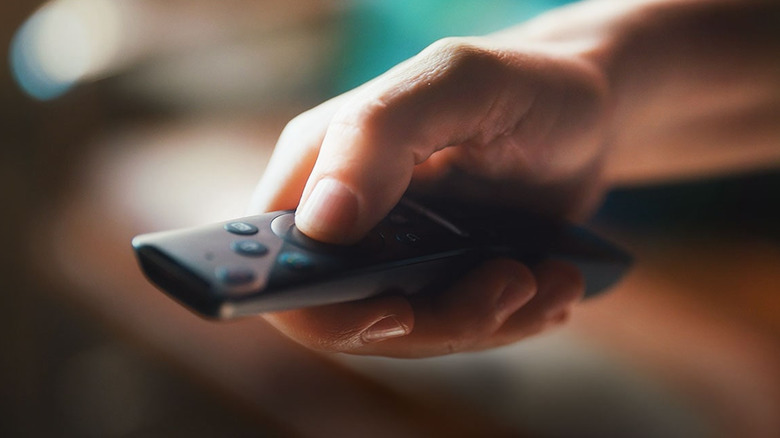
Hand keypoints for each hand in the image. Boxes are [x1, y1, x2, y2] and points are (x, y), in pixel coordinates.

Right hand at [248, 37, 607, 356]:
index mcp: (320, 165)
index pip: (276, 258)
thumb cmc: (525, 84)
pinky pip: (452, 332)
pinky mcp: (437, 279)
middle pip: (348, 318)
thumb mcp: (459, 82)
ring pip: (408, 335)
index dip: (317, 306)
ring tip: (541, 277)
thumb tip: (322, 222)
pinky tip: (548, 283)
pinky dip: (507, 323)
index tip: (395, 309)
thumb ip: (378, 136)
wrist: (587, 116)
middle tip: (509, 280)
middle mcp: (346, 218)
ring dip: (484, 322)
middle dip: (433, 321)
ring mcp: (392, 256)